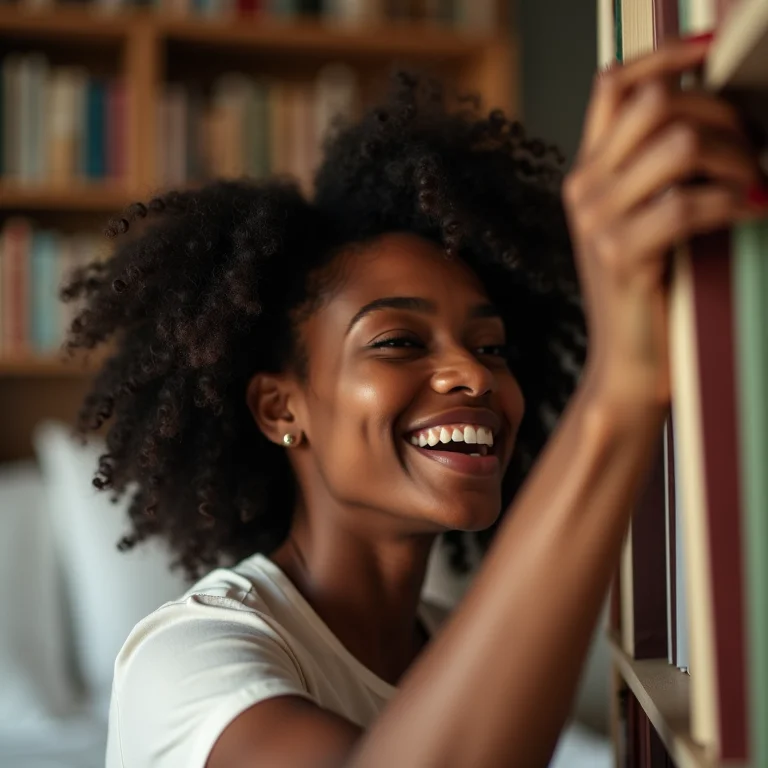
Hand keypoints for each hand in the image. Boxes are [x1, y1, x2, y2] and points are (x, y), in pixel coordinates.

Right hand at [564, 39, 763, 408]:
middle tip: (754, 151)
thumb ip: (656, 170)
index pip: (614, 84)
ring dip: (738, 157)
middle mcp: (584, 190)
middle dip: (723, 113)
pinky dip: (739, 202)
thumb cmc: (647, 294)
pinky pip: (691, 203)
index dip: (666, 54)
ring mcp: (598, 223)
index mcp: (588, 174)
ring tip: (756, 186)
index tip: (716, 50)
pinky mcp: (622, 257)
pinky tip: (757, 213)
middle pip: (657, 101)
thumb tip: (714, 115)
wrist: (627, 367)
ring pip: (680, 143)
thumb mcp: (639, 221)